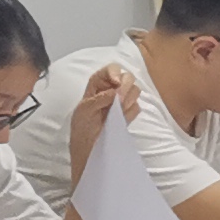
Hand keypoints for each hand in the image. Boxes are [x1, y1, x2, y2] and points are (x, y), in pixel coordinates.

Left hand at [62, 62, 134, 178]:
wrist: (89, 150)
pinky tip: (121, 121)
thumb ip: (98, 99)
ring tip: (118, 113)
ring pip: (135, 90)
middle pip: (127, 76)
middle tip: (119, 102)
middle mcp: (111, 90)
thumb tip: (115, 91)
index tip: (116, 83)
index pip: (110, 69)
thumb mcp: (84, 111)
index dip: (115, 72)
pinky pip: (137, 107)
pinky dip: (130, 113)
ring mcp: (122, 102)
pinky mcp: (129, 114)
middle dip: (126, 87)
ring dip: (129, 100)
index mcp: (98, 85)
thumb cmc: (81, 128)